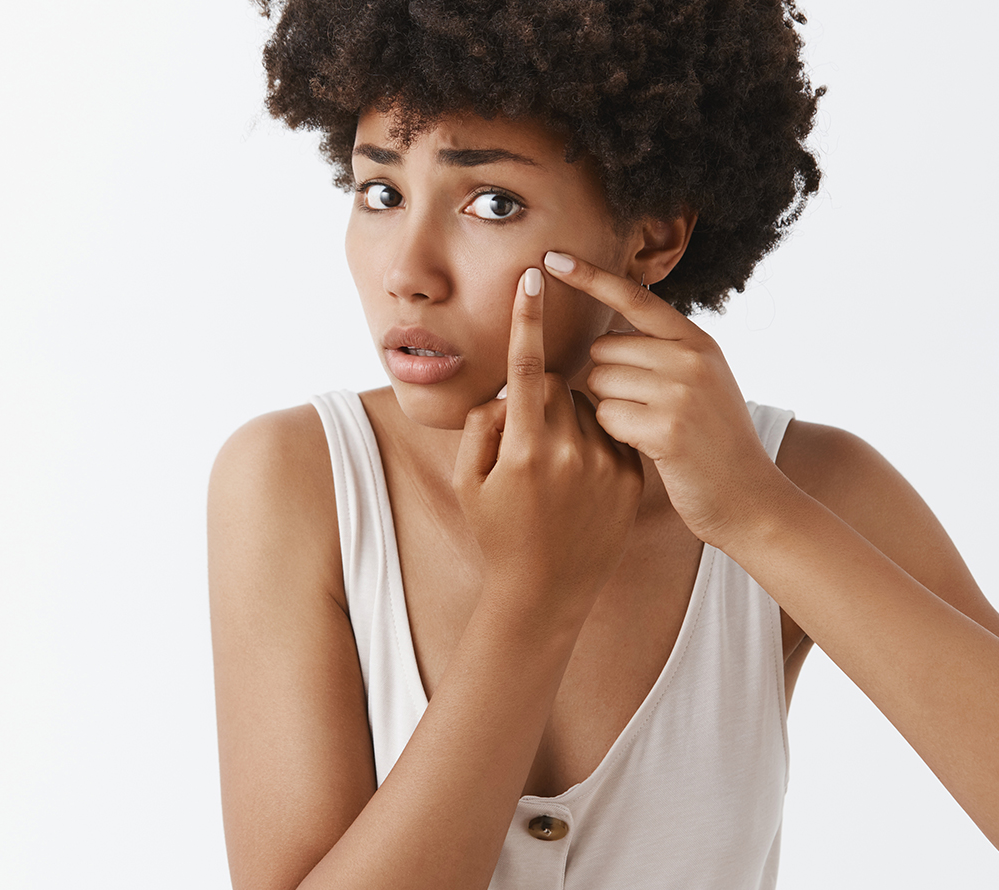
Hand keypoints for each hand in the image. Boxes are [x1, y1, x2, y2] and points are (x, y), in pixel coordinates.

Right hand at [452, 268, 642, 614]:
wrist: (546, 592)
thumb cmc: (497, 535)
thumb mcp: (468, 482)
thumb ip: (482, 427)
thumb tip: (507, 393)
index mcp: (524, 448)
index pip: (527, 366)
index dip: (527, 319)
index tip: (534, 278)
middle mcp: (569, 451)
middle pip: (560, 385)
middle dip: (543, 398)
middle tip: (529, 441)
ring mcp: (605, 464)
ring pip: (589, 405)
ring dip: (571, 419)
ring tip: (555, 470)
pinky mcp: (631, 477)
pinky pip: (613, 430)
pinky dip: (596, 438)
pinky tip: (580, 479)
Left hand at [542, 251, 782, 547]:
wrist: (749, 498)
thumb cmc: (712, 444)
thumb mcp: (702, 383)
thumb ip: (664, 354)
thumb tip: (603, 337)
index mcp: (698, 341)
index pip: (634, 297)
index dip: (590, 277)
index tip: (553, 258)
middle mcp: (691, 358)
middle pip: (604, 348)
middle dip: (604, 378)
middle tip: (638, 410)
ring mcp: (681, 392)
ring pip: (599, 382)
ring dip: (607, 407)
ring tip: (645, 429)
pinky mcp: (666, 428)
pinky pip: (605, 416)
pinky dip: (613, 434)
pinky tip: (643, 446)